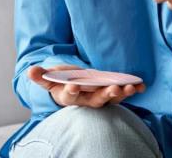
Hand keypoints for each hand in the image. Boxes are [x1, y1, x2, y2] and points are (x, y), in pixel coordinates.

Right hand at [27, 65, 145, 107]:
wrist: (72, 87)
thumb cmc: (60, 82)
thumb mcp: (49, 78)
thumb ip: (41, 76)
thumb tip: (30, 71)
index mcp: (69, 97)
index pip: (70, 96)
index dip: (72, 91)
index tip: (74, 86)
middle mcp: (86, 100)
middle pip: (96, 101)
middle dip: (105, 95)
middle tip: (113, 89)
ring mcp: (99, 97)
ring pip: (111, 98)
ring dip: (122, 93)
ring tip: (130, 87)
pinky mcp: (110, 93)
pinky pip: (122, 93)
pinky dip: (132, 90)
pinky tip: (141, 85)